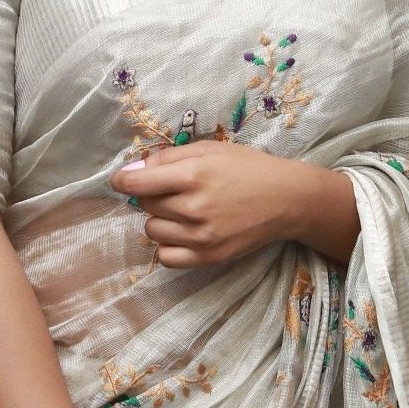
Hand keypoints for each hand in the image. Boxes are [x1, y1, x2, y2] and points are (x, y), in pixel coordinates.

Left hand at [112, 142, 296, 268]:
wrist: (287, 199)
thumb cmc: (248, 168)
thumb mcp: (209, 149)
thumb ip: (168, 158)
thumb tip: (131, 170)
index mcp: (192, 174)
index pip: (136, 182)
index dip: (121, 180)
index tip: (121, 180)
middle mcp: (193, 207)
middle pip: (144, 204)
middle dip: (152, 194)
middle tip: (176, 190)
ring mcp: (201, 236)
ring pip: (152, 231)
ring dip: (160, 220)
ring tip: (183, 212)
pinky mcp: (209, 257)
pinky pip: (166, 258)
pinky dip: (168, 246)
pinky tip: (182, 234)